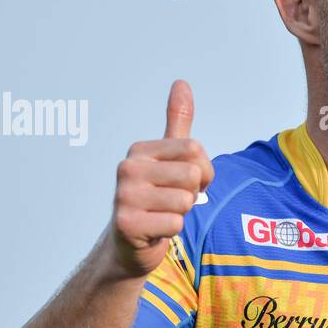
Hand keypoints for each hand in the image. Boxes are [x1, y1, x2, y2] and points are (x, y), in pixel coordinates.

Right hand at [107, 80, 214, 277]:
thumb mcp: (168, 158)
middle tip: (173, 202)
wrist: (130, 245)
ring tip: (162, 215)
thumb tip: (182, 83)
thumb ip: (177, 123)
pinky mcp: (127, 224)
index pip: (195, 150)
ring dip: (182, 214)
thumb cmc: (156, 199)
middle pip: (193, 176)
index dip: (203, 172)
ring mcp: (124, 196)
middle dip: (193, 194)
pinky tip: (155, 230)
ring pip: (186, 201)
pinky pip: (175, 223)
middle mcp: (128, 168)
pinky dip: (171, 231)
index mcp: (140, 150)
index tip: (184, 182)